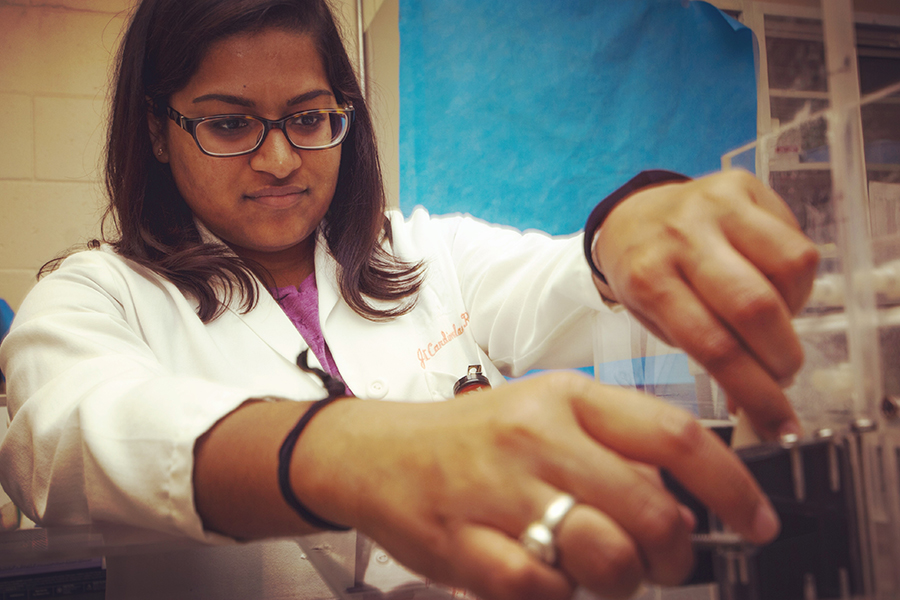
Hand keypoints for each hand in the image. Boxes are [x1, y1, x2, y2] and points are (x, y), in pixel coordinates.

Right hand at [296, 372, 780, 599]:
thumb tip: (689, 500)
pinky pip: (545, 589)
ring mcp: (498, 491)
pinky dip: (562, 594)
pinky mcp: (465, 543)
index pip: (675, 435)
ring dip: (622, 578)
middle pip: (651, 508)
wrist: (378, 453)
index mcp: (566, 398)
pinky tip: (548, 575)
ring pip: (605, 554)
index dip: (733, 485)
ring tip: (603, 568)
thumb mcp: (546, 412)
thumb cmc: (475, 438)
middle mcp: (536, 437)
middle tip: (669, 561)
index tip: (756, 520)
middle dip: (677, 553)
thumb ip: (615, 445)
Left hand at [593, 170, 818, 439]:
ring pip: (789, 268)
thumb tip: (756, 406)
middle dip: (782, 358)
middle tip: (782, 376)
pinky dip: (797, 278)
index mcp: (649, 278)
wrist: (630, 217)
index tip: (778, 424)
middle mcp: (681, 237)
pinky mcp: (741, 186)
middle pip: (754, 307)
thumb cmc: (646, 275)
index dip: (756, 392)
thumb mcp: (655, 321)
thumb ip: (703, 356)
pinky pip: (796, 240)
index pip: (714, 345)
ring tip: (773, 323)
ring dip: (794, 313)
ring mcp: (713, 206)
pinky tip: (776, 287)